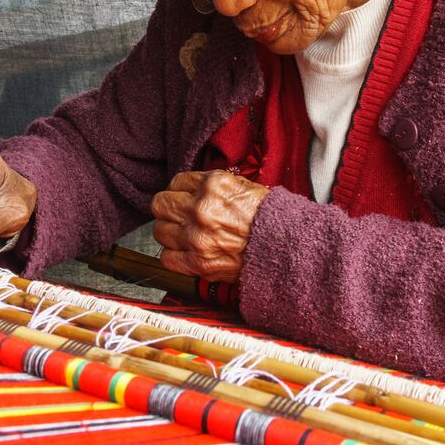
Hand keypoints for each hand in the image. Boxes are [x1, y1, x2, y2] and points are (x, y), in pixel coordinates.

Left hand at [150, 171, 267, 282]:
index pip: (176, 182)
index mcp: (213, 185)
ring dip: (170, 232)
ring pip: (160, 230)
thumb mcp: (242, 186)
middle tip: (178, 214)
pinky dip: (174, 255)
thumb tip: (191, 187)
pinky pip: (167, 257)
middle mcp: (201, 209)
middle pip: (160, 204)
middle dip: (168, 208)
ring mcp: (197, 237)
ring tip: (185, 234)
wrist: (285, 247)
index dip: (180, 190)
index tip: (185, 197)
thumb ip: (212, 184)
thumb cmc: (267, 217)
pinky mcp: (198, 263)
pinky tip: (186, 251)